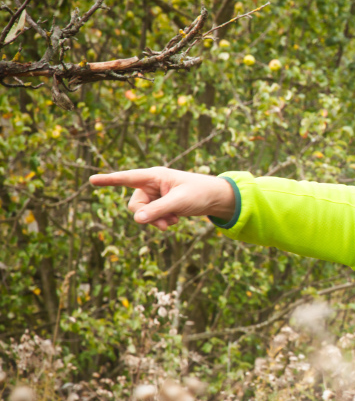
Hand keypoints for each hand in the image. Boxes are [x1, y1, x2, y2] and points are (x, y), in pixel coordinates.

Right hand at [89, 167, 235, 230]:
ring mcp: (155, 195)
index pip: (128, 177)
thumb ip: (158, 210)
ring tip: (174, 222)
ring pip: (142, 213)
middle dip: (147, 216)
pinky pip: (151, 217)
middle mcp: (151, 184)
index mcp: (155, 176)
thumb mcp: (179, 202)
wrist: (215, 199)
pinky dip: (161, 221)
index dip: (109, 180)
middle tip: (165, 224)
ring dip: (156, 221)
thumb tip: (137, 219)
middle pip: (135, 204)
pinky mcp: (160, 205)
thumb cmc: (200, 193)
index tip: (91, 179)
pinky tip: (175, 220)